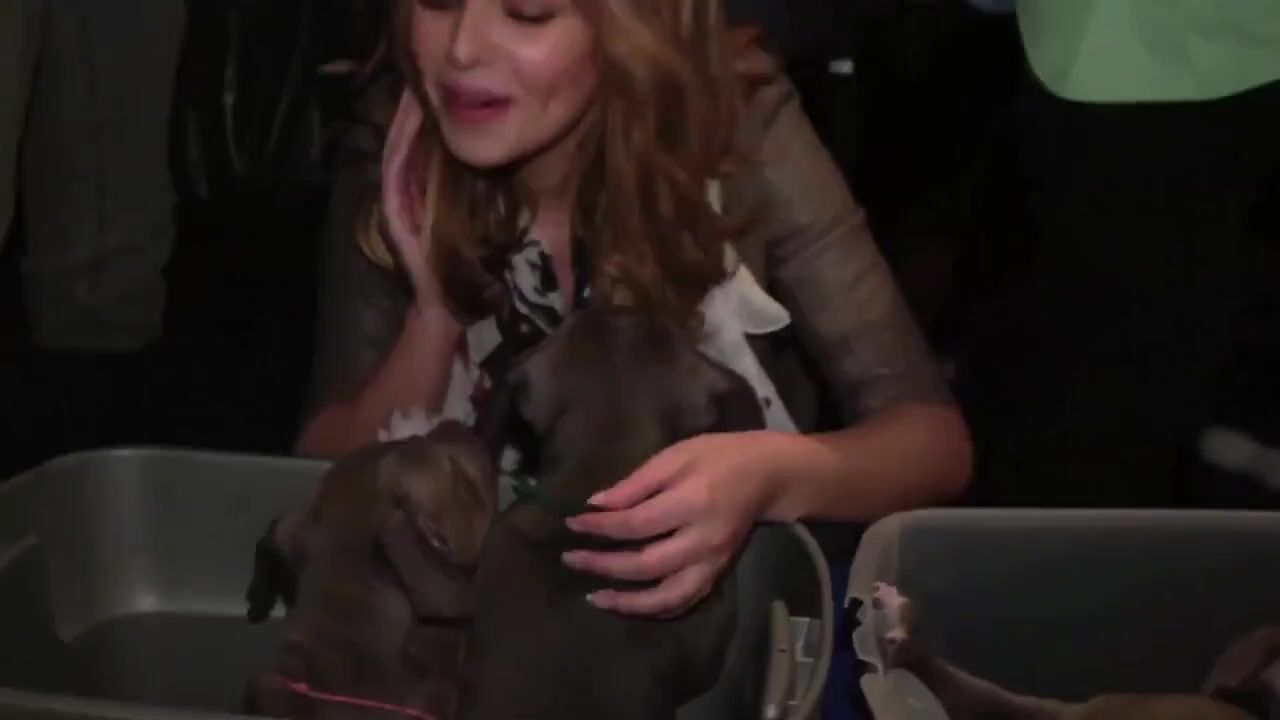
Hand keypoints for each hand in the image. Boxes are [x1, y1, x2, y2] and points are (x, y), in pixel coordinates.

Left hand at [562, 431, 788, 616]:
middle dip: (602, 566)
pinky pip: (684, 602)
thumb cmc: (719, 456)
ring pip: (665, 597)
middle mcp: (702, 540)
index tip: (572, 523)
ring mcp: (712, 563)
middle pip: (644, 566)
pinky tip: (630, 604)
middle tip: (571, 560)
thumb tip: (596, 504)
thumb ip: (636, 483)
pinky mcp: (718, 575)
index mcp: (691, 503)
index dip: (599, 528)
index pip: (634, 525)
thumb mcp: (676, 455)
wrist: (768, 476)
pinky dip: (655, 610)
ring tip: (595, 598)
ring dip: (627, 603)